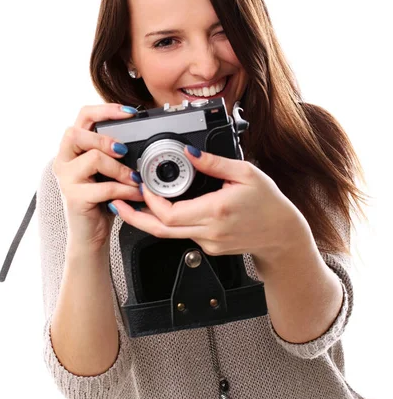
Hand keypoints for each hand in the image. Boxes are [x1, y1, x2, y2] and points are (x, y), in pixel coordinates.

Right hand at [52, 103, 143, 251]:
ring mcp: (66, 179)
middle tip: (124, 151)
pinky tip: (135, 194)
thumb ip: (115, 151)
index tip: (130, 113)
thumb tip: (143, 134)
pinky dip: (125, 190)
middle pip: (78, 133)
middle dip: (106, 140)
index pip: (83, 116)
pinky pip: (105, 187)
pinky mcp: (75, 197)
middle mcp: (64, 160)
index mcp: (73, 148)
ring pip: (94, 158)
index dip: (106, 110)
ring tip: (135, 179)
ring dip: (120, 168)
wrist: (90, 233)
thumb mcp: (108, 170)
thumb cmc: (101, 199)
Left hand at [109, 146, 309, 270]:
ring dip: (148, 220)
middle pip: (160, 230)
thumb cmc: (268, 203)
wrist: (282, 234)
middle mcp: (209, 232)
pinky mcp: (209, 248)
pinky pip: (183, 234)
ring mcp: (208, 243)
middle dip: (134, 216)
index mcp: (216, 211)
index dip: (150, 201)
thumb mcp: (244, 173)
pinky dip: (169, 222)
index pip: (170, 213)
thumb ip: (212, 162)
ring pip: (169, 234)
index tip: (143, 185)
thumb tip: (187, 150)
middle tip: (117, 203)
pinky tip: (164, 209)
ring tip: (132, 204)